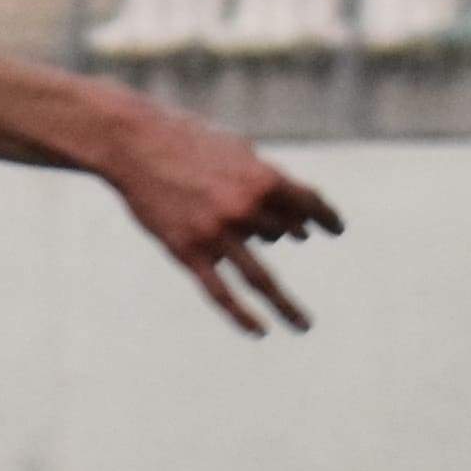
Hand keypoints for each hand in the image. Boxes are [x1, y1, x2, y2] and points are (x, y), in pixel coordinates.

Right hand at [97, 99, 340, 335]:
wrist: (133, 143)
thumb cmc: (186, 139)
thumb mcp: (236, 149)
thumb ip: (266, 181)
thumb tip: (293, 217)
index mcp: (262, 178)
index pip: (309, 205)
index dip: (327, 218)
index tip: (336, 230)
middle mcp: (245, 209)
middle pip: (282, 234)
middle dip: (286, 233)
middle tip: (288, 234)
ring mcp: (216, 234)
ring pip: (260, 278)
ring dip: (285, 305)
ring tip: (303, 325)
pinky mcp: (187, 251)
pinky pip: (220, 292)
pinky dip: (241, 315)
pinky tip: (259, 330)